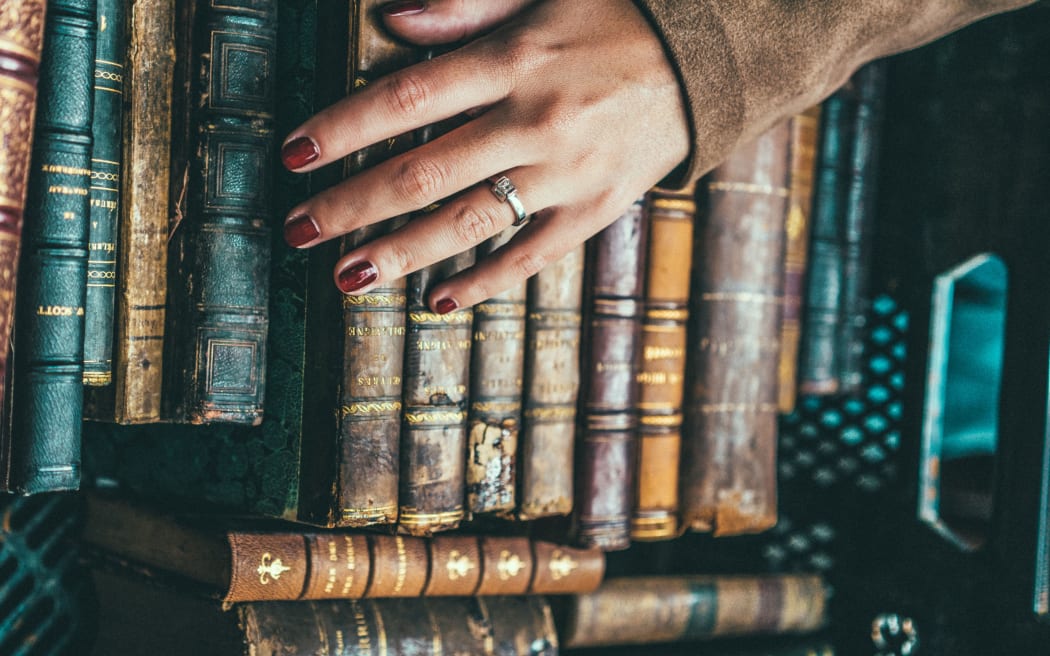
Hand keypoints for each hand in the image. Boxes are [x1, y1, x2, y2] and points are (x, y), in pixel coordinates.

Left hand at [281, 0, 688, 311]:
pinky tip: (436, 300)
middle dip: (351, 203)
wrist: (706, 63)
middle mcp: (533, 122)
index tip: (293, 155)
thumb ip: (466, 6)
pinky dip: (482, 282)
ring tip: (345, 276)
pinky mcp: (593, 212)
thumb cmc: (616, 18)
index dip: (343, 128)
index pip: (406, 100)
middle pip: (423, 172)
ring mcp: (565, 175)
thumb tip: (390, 21)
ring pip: (467, 223)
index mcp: (514, 61)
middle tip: (299, 229)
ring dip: (400, 253)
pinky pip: (529, 256)